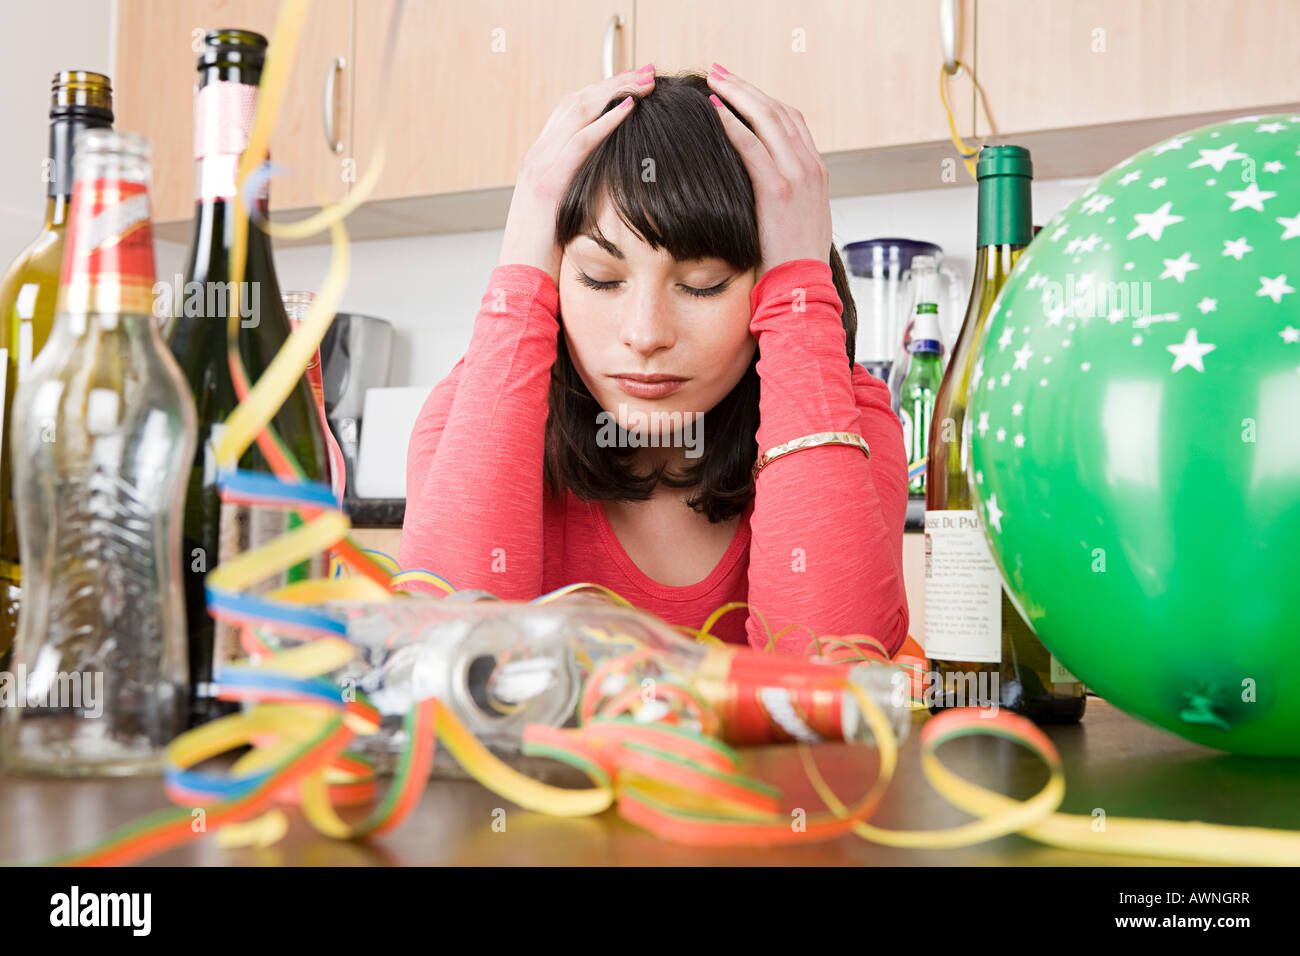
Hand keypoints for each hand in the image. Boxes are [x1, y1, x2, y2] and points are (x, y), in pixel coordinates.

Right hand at [497, 64, 656, 283]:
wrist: (519, 281)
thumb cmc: (547, 259)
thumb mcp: (569, 217)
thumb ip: (584, 195)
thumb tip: (614, 189)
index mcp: (543, 162)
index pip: (574, 112)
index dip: (605, 93)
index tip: (635, 85)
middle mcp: (538, 156)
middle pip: (577, 101)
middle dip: (614, 83)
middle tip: (647, 72)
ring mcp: (539, 166)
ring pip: (578, 110)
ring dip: (615, 91)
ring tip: (644, 81)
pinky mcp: (547, 183)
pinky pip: (579, 142)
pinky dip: (605, 121)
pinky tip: (629, 108)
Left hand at [705, 65, 831, 280]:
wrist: (803, 285)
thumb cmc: (792, 261)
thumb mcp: (796, 220)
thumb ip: (783, 195)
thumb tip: (756, 187)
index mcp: (816, 171)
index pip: (791, 120)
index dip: (763, 100)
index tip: (738, 90)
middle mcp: (810, 166)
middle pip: (777, 110)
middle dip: (745, 87)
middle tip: (718, 72)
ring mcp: (797, 175)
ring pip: (766, 118)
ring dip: (736, 94)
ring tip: (712, 80)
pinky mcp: (778, 190)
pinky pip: (752, 146)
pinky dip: (732, 123)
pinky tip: (713, 110)